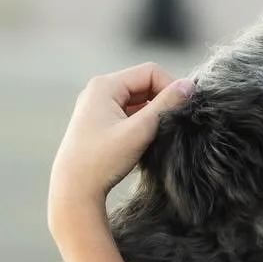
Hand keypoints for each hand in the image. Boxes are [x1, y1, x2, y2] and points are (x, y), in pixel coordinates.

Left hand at [48, 63, 194, 233]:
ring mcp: (97, 106)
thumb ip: (165, 105)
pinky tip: (144, 141)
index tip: (180, 111)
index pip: (150, 72)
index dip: (170, 87)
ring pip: (137, 100)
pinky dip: (141, 123)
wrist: (73, 190)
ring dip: (151, 114)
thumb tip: (189, 85)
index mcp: (105, 86)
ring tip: (157, 134)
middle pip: (143, 84)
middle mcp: (98, 90)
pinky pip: (128, 113)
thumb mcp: (139, 130)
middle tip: (171, 124)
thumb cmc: (102, 160)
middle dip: (161, 101)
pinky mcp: (98, 122)